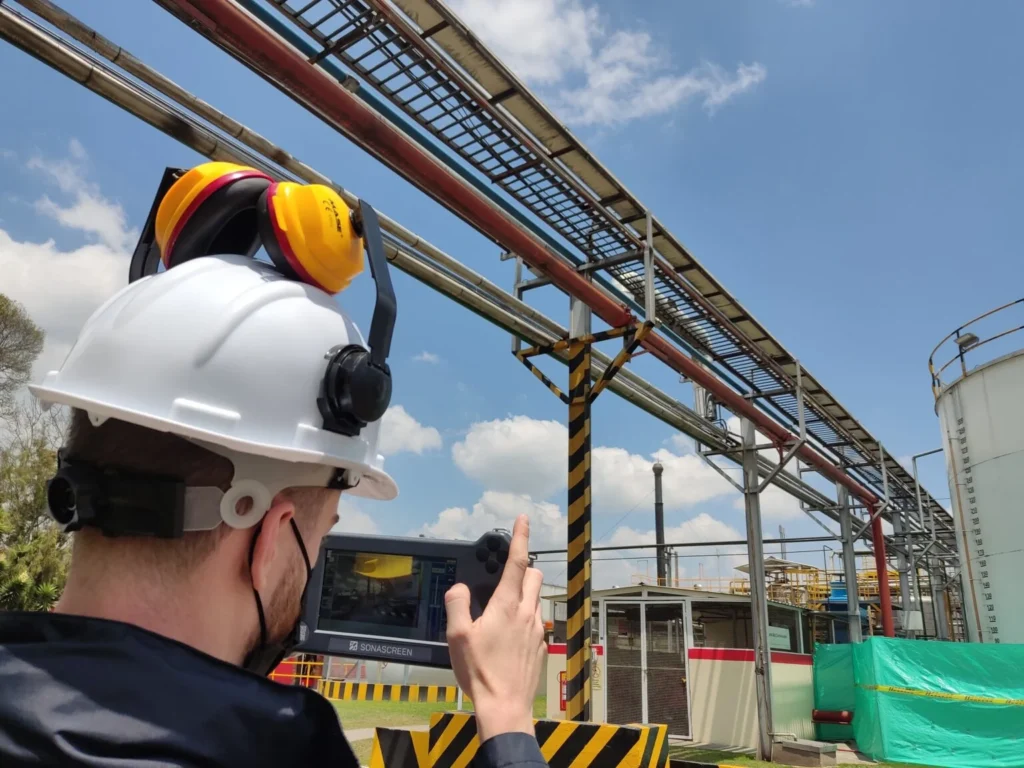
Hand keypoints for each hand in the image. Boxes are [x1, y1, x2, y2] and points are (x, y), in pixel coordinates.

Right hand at [445, 515, 545, 741]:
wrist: (505, 707)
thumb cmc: (480, 672)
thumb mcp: (457, 636)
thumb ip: (457, 605)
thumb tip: (460, 588)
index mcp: (507, 605)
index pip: (517, 562)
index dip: (520, 537)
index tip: (523, 519)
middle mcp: (527, 613)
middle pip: (534, 575)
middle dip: (524, 566)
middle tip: (507, 572)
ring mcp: (537, 630)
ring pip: (536, 598)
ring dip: (524, 594)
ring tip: (502, 611)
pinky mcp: (541, 647)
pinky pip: (536, 622)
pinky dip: (525, 618)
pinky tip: (509, 637)